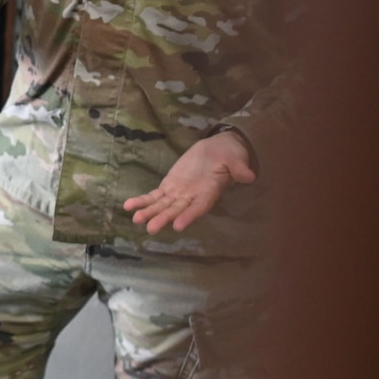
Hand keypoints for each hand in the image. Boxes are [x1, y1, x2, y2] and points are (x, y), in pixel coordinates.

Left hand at [125, 131, 257, 233]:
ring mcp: (179, 193)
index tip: (179, 226)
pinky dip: (142, 201)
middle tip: (151, 228)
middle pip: (177, 210)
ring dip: (149, 212)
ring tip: (136, 219)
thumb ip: (239, 168)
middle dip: (164, 219)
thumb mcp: (236, 159)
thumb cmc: (230, 155)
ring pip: (162, 206)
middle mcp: (192, 197)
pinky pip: (154, 196)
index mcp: (209, 192)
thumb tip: (250, 176)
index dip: (189, 216)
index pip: (199, 207)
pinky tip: (128, 206)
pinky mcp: (169, 187)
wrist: (217, 150)